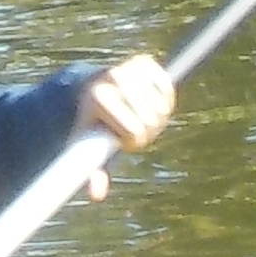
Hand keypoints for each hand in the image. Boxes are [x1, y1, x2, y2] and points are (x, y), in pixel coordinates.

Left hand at [77, 54, 172, 197]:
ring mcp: (130, 67)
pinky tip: (150, 102)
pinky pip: (168, 89)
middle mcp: (113, 77)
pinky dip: (165, 100)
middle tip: (132, 129)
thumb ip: (91, 170)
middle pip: (151, 121)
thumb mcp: (87, 145)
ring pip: (162, 108)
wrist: (91, 86)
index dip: (133, 142)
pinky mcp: (145, 61)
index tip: (121, 139)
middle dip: (146, 132)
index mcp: (98, 97)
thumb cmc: (90, 122)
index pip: (134, 132)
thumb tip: (97, 195)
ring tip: (139, 115)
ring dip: (156, 118)